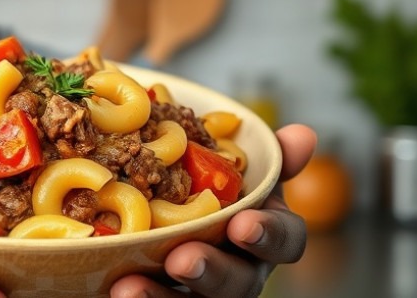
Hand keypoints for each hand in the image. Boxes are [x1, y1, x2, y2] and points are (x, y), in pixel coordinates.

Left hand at [110, 123, 316, 297]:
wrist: (171, 215)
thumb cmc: (219, 191)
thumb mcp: (243, 171)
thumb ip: (271, 159)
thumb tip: (302, 134)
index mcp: (265, 233)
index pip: (285, 240)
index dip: (269, 234)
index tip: (243, 224)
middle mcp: (242, 268)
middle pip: (238, 282)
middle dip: (211, 272)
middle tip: (182, 260)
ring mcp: (206, 291)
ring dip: (162, 296)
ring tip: (130, 287)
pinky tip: (114, 289)